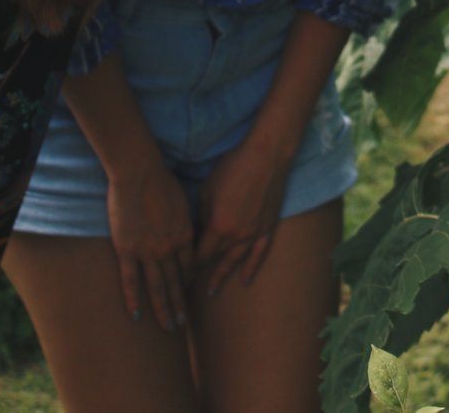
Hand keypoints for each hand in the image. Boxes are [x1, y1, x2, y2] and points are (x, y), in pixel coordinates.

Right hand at [106, 159, 193, 331]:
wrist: (139, 173)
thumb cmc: (161, 181)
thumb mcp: (182, 201)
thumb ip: (184, 221)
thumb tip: (184, 231)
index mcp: (184, 235)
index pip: (189, 265)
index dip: (189, 280)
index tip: (188, 292)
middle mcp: (168, 248)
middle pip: (176, 282)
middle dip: (179, 304)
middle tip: (181, 324)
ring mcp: (147, 252)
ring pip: (157, 287)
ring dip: (163, 309)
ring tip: (168, 327)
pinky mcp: (127, 250)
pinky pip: (130, 280)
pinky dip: (133, 299)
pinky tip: (136, 315)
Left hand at [195, 136, 290, 294]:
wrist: (265, 156)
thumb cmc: (233, 167)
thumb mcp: (208, 188)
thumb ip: (202, 213)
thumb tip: (200, 229)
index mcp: (218, 225)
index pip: (200, 253)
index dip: (189, 265)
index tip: (180, 273)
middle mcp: (236, 235)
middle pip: (216, 259)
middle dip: (202, 272)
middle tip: (189, 287)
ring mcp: (254, 234)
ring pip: (236, 261)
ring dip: (223, 276)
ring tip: (213, 291)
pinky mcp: (268, 228)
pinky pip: (259, 254)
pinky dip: (251, 268)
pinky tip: (245, 281)